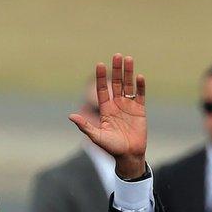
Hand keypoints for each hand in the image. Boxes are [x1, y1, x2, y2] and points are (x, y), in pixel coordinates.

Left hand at [69, 54, 146, 178]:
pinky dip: (140, 86)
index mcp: (105, 109)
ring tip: (128, 59)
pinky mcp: (140, 110)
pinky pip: (140, 95)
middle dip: (116, 70)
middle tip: (117, 55)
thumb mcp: (96, 136)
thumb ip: (85, 126)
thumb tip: (70, 116)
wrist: (128, 155)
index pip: (102, 90)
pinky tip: (139, 76)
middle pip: (117, 84)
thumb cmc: (111, 147)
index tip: (99, 64)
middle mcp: (116, 105)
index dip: (101, 78)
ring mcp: (129, 106)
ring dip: (128, 73)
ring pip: (129, 86)